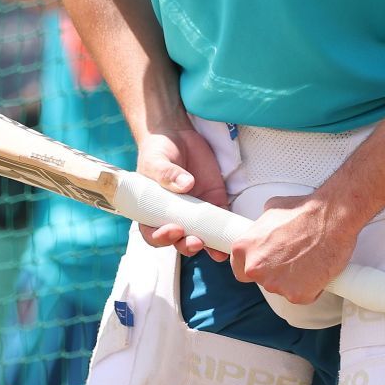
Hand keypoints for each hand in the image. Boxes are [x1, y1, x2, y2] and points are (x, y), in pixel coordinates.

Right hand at [136, 123, 231, 259]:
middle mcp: (174, 216)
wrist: (177, 134)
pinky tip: (230, 237)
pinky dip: (225, 231)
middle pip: (179, 240)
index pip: (154, 233)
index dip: (162, 238)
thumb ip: (167, 174)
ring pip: (201, 236)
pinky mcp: (214, 202)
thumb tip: (186, 185)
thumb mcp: (157, 160)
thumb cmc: (158, 150)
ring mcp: (195, 212)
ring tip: (216, 251)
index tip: (173, 230)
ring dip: (208, 246)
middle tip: (196, 241)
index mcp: (153, 211)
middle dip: (187, 245)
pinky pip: (220, 221)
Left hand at [229, 193, 364, 304]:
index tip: (266, 264)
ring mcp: (276, 285)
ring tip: (307, 259)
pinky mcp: (297, 295)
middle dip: (275, 273)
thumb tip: (261, 233)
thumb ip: (260, 229)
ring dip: (293, 280)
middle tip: (292, 258)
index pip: (240, 270)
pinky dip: (310, 287)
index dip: (255, 267)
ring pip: (282, 289)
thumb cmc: (303, 210)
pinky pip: (302, 296)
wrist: (332, 217)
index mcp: (243, 248)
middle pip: (262, 281)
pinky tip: (317, 269)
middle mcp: (255, 269)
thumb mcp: (271, 211)